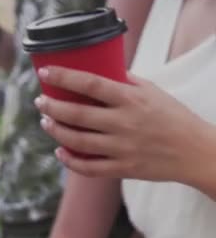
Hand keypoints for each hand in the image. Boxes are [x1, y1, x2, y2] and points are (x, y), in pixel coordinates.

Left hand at [34, 66, 212, 182]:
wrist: (196, 151)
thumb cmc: (173, 116)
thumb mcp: (152, 91)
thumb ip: (125, 81)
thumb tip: (98, 69)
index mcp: (131, 99)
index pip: (90, 84)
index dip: (63, 77)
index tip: (44, 72)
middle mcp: (124, 123)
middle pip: (77, 114)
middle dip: (52, 106)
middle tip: (40, 101)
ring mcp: (122, 148)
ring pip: (77, 141)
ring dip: (56, 131)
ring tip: (46, 121)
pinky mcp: (123, 168)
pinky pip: (89, 168)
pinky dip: (70, 161)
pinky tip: (60, 151)